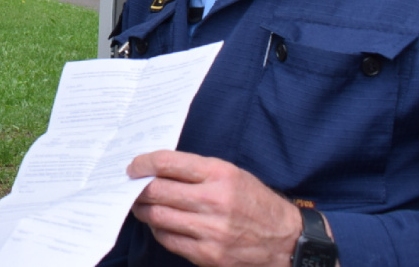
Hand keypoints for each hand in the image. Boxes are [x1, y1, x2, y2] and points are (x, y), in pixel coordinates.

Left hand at [127, 150, 306, 266]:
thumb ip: (197, 171)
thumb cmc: (255, 203)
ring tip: (142, 206)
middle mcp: (214, 201)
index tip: (133, 167)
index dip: (143, 163)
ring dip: (143, 210)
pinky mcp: (208, 255)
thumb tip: (156, 170)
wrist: (286, 241)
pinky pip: (169, 240)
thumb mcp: (232, 175)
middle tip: (132, 188)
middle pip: (157, 191)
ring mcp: (211, 230)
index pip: (167, 163)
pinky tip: (161, 224)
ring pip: (158, 217)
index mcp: (220, 174)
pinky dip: (159, 230)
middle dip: (138, 189)